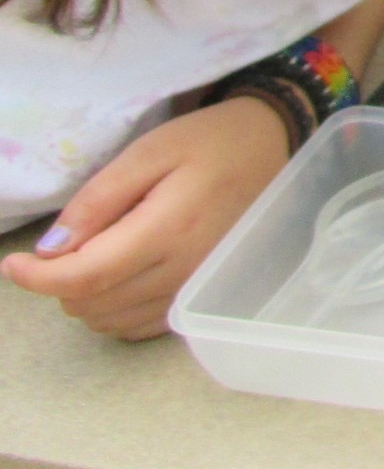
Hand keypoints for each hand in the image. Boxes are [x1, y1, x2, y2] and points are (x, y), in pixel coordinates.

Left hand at [2, 97, 292, 338]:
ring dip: (84, 296)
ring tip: (93, 254)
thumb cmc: (210, 142)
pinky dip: (111, 310)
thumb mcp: (149, 151)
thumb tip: (52, 249)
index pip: (85, 277)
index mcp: (169, 230)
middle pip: (91, 303)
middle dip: (59, 281)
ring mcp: (194, 290)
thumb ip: (98, 199)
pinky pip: (136, 327)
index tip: (12, 264)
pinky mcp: (199, 298)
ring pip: (109, 320)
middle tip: (67, 243)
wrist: (273, 148)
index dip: (37, 278)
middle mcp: (183, 271)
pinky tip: (116, 277)